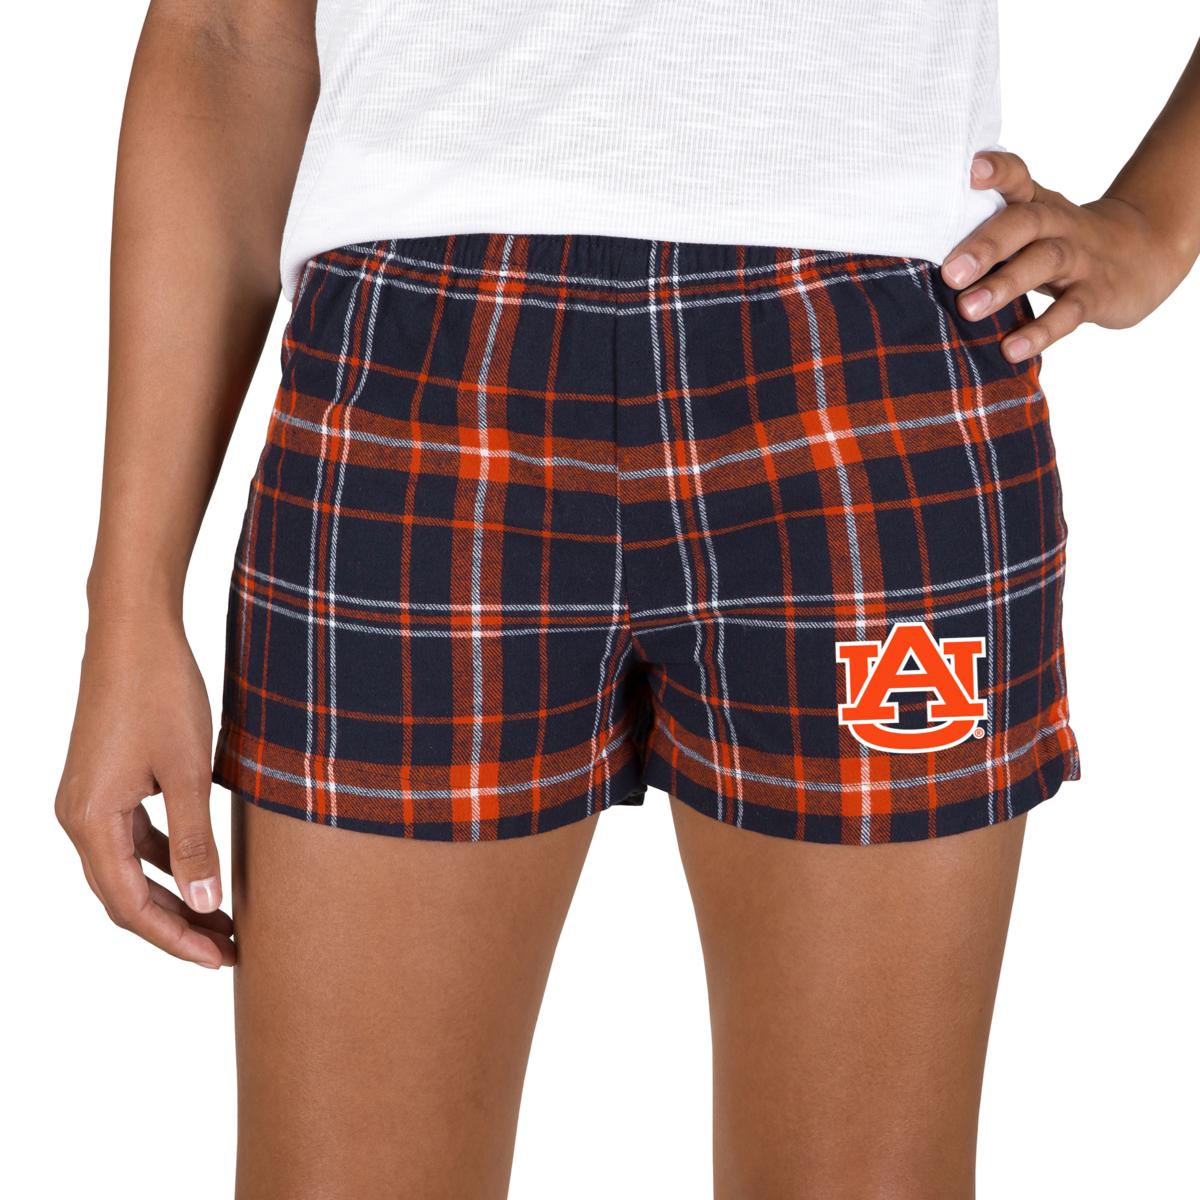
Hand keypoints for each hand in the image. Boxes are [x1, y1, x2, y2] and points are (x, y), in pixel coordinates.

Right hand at [56, 611, 233, 968]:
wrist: (133, 631)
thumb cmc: (160, 692)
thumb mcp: (188, 771)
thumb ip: (195, 840)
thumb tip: (206, 904)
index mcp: (89, 821)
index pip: (130, 906)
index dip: (175, 939)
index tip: (220, 958)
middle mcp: (77, 816)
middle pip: (124, 895)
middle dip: (176, 926)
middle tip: (229, 947)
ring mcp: (88, 799)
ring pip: (128, 869)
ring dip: (172, 894)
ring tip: (221, 917)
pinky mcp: (104, 781)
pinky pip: (131, 838)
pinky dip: (164, 859)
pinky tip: (198, 868)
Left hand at [940, 151, 1191, 362]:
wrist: (1146, 254)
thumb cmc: (1064, 242)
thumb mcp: (1033, 227)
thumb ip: (987, 232)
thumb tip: (916, 255)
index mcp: (1037, 204)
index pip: (1018, 178)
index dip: (997, 171)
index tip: (969, 169)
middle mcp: (1059, 224)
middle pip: (1025, 222)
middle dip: (985, 245)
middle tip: (950, 272)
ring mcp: (1080, 258)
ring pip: (1044, 262)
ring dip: (1004, 285)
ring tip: (968, 310)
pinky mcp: (1097, 294)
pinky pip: (1069, 312)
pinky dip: (1040, 331)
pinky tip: (1012, 348)